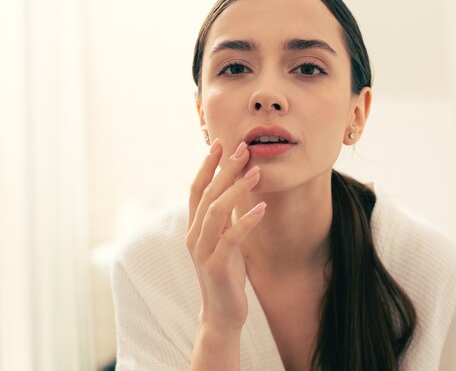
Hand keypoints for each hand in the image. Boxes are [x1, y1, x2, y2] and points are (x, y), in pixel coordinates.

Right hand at [187, 139, 265, 331]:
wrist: (222, 312)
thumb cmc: (226, 272)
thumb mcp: (224, 239)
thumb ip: (224, 217)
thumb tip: (233, 188)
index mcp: (194, 227)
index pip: (197, 189)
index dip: (207, 165)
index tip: (220, 143)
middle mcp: (194, 236)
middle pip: (207, 195)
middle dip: (225, 170)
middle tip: (244, 149)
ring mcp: (203, 252)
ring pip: (216, 212)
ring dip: (236, 190)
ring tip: (257, 173)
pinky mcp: (217, 266)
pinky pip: (231, 238)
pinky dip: (246, 221)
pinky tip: (262, 208)